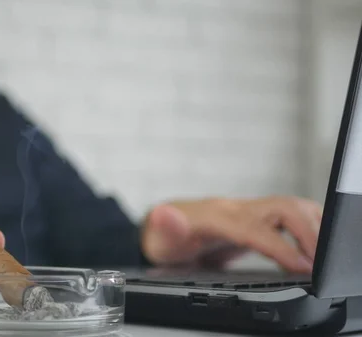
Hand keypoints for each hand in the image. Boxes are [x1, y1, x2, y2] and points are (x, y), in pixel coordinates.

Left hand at [141, 196, 321, 272]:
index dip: (279, 245)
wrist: (162, 230)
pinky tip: (311, 249)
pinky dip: (306, 228)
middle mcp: (235, 209)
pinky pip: (287, 216)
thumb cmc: (163, 238)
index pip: (253, 227)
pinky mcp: (253, 218)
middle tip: (320, 264)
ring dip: (311, 226)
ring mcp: (246, 211)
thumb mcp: (159, 239)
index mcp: (214, 215)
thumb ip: (165, 227)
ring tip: (322, 256)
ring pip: (289, 207)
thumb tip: (164, 214)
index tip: (301, 265)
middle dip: (307, 233)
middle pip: (282, 208)